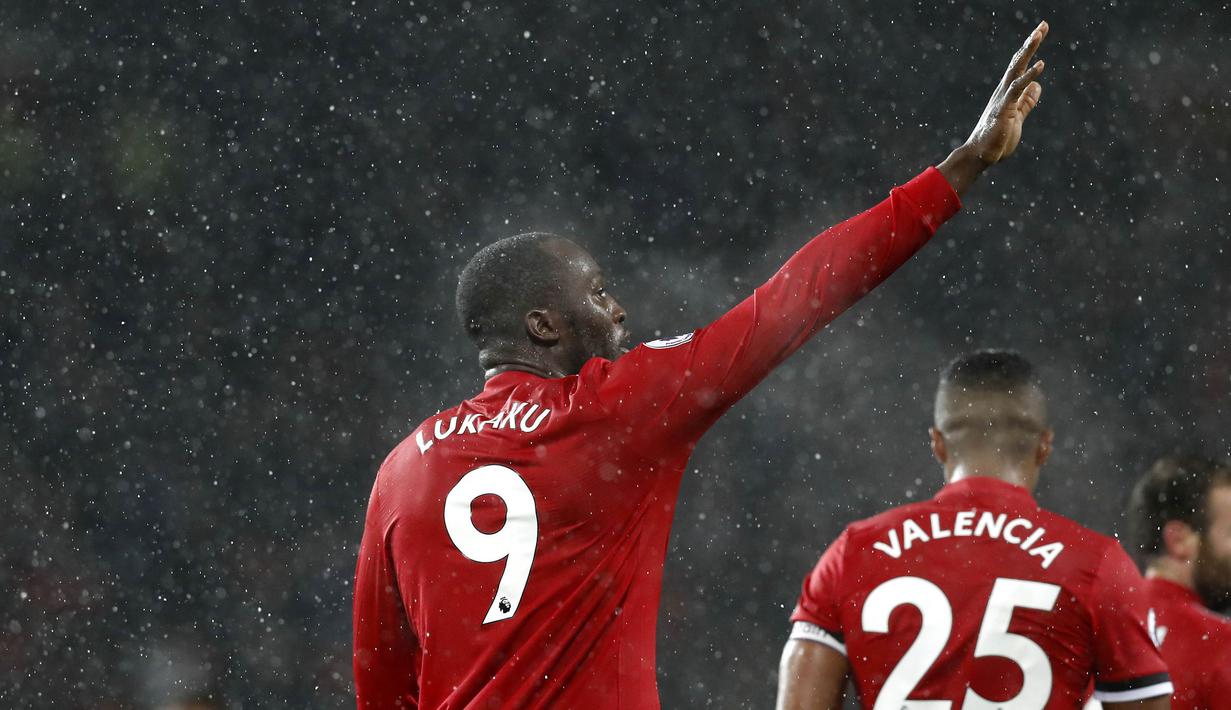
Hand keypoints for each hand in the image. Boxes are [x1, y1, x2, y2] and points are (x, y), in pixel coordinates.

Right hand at [967, 20, 1047, 164]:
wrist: (979, 156)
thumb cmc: (996, 140)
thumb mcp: (1017, 118)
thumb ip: (1027, 102)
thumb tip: (1038, 86)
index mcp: (1007, 93)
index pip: (1020, 66)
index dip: (1030, 49)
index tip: (1039, 32)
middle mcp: (1003, 91)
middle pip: (1018, 61)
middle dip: (1030, 43)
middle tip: (1043, 25)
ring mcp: (1002, 98)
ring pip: (1016, 69)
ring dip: (1027, 51)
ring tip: (1038, 34)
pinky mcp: (1003, 109)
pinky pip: (1017, 89)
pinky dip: (1028, 76)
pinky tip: (1040, 65)